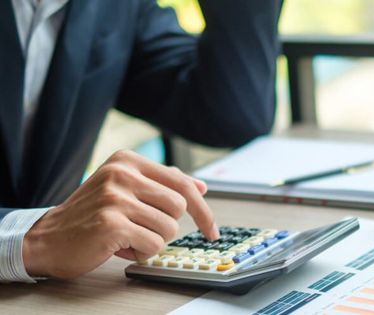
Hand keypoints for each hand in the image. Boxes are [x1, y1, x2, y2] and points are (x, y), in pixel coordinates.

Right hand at [22, 150, 218, 278]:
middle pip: (179, 206)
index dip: (203, 209)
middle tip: (142, 229)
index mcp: (128, 161)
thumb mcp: (124, 188)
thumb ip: (162, 184)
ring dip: (152, 240)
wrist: (48, 238)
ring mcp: (115, 197)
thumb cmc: (91, 215)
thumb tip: (201, 186)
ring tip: (126, 236)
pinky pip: (153, 245)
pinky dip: (141, 253)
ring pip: (169, 228)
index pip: (183, 183)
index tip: (211, 229)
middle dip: (166, 225)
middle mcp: (121, 173)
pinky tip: (118, 247)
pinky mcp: (111, 223)